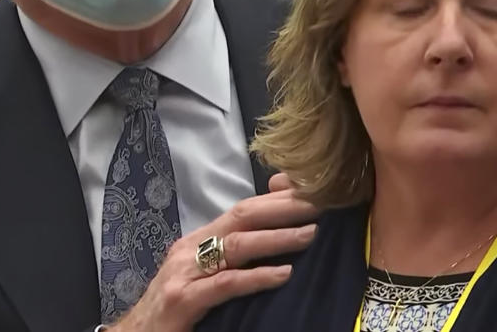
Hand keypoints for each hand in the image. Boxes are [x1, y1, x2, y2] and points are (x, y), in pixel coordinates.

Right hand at [109, 173, 317, 331]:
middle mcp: (192, 247)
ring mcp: (185, 272)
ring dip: (278, 237)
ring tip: (311, 234)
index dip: (280, 199)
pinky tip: (284, 274)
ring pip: (238, 245)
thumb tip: (275, 234)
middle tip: (321, 203)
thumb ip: (236, 254)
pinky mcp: (182, 300)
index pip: (245, 208)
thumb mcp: (206, 273)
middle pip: (244, 216)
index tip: (314, 191)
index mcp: (201, 239)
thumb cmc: (175, 305)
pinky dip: (257, 277)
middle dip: (285, 207)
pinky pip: (226, 284)